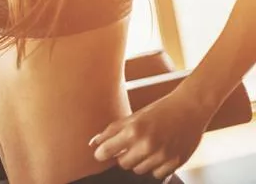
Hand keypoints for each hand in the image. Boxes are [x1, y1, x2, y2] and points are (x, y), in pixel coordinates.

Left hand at [91, 90, 212, 178]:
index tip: (101, 153)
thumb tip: (92, 144)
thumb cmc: (158, 111)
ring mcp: (162, 155)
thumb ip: (112, 131)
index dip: (101, 154)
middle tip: (131, 146)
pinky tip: (159, 153)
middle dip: (123, 156)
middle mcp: (147, 144)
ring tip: (147, 147)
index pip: (106, 151)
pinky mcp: (176, 162)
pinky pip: (156, 174)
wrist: (189, 108)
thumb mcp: (133, 117)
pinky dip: (155, 166)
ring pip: (139, 170)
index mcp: (133, 130)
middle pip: (122, 164)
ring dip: (139, 162)